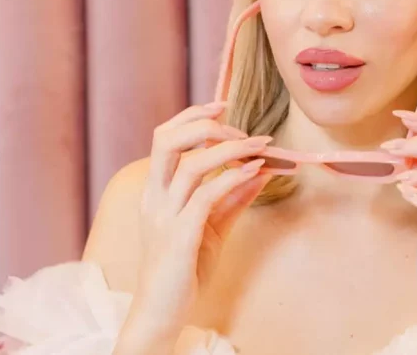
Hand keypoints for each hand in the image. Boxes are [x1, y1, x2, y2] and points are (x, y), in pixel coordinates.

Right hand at [116, 102, 271, 353]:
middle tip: (240, 128)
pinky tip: (254, 171)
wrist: (163, 311)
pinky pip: (205, 196)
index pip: (165, 137)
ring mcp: (164, 216)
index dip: (192, 115)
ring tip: (260, 146)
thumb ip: (233, 197)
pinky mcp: (179, 236)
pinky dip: (231, 178)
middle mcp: (155, 197)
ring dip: (229, 149)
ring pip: (191, 165)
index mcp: (157, 190)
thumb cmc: (185, 268)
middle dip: (204, 123)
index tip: (223, 105)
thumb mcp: (213, 226)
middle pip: (166, 140)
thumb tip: (261, 170)